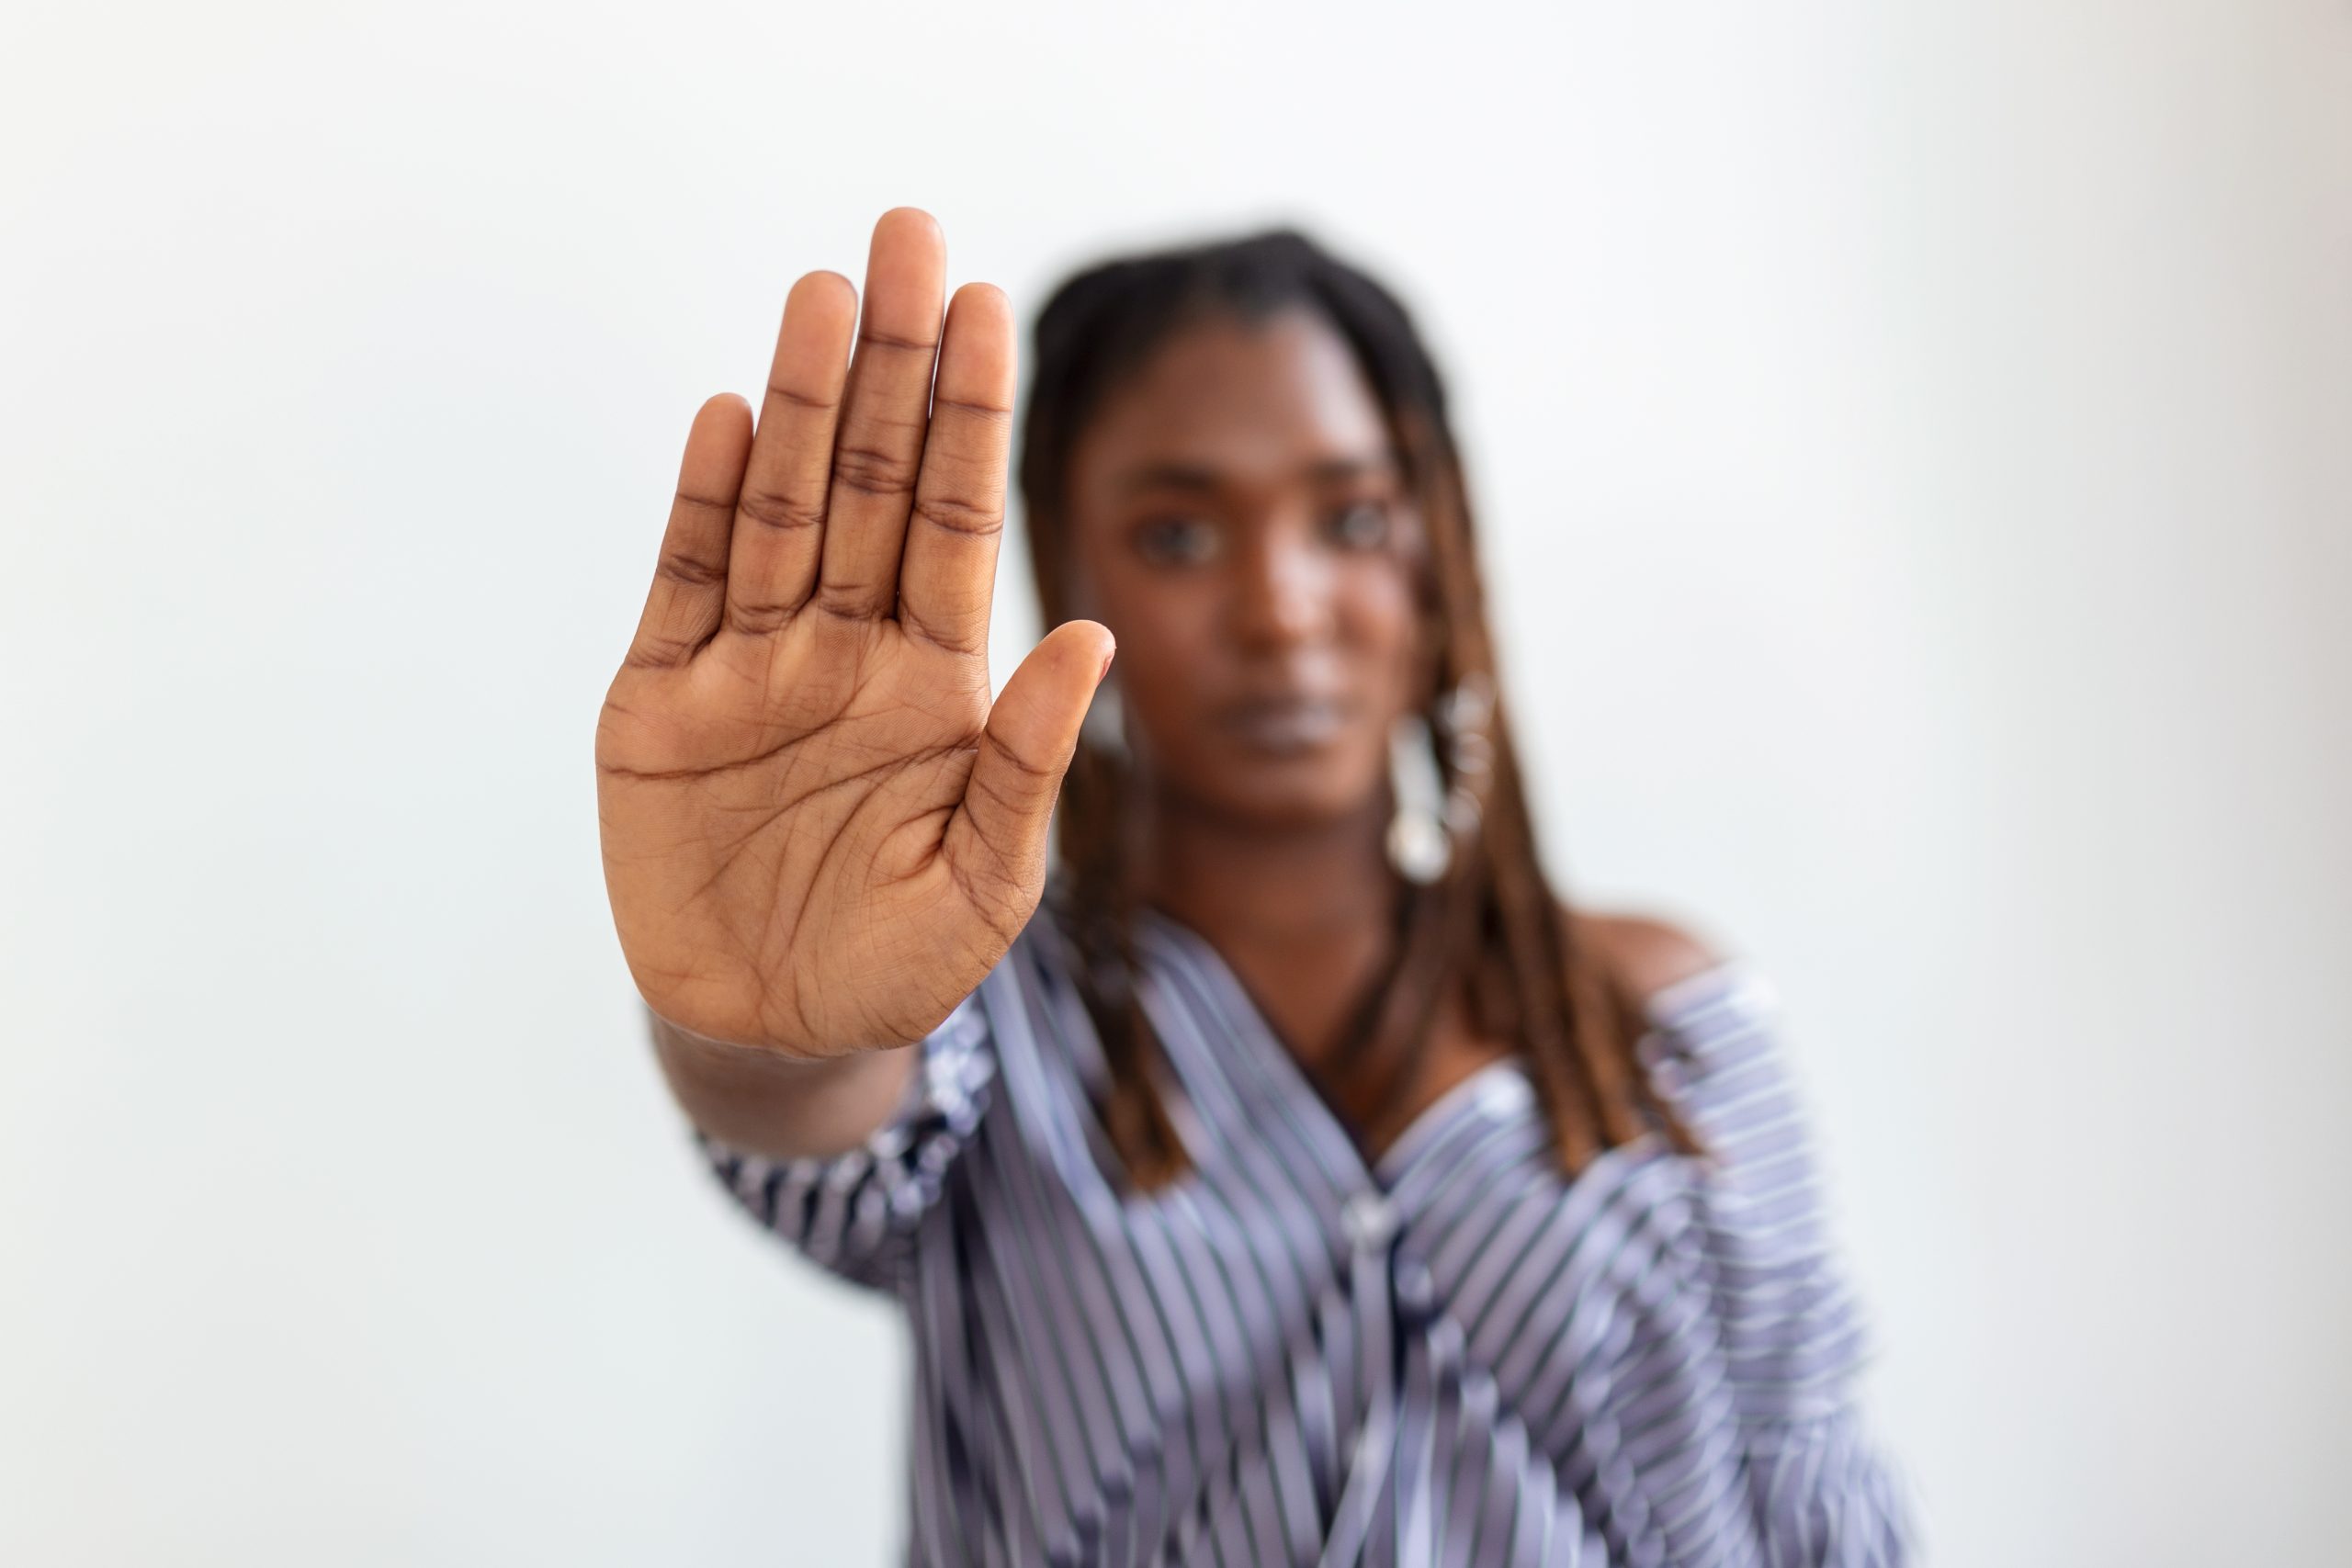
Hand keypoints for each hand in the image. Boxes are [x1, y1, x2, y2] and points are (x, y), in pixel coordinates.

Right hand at [595, 208, 1110, 1057]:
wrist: (772, 1035)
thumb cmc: (899, 965)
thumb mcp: (985, 883)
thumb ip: (1029, 764)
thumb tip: (1094, 639)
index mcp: (934, 680)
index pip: (956, 521)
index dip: (967, 416)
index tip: (985, 307)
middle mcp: (844, 648)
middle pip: (868, 482)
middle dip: (888, 366)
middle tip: (904, 237)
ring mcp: (749, 668)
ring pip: (775, 511)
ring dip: (795, 405)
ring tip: (820, 296)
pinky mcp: (659, 706)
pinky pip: (683, 585)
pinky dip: (700, 505)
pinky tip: (725, 416)